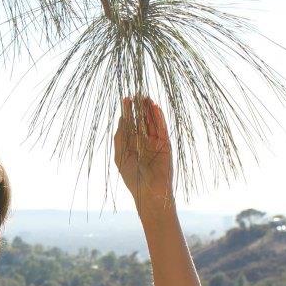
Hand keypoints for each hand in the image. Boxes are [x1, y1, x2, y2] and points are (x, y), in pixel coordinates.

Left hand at [114, 95, 173, 211]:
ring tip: (145, 96)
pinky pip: (162, 128)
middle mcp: (143, 142)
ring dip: (149, 110)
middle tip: (136, 93)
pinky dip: (159, 117)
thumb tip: (121, 119)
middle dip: (139, 108)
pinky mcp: (165, 144)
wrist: (150, 192)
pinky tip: (155, 107)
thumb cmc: (132, 177)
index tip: (125, 99)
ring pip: (151, 122)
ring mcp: (155, 143)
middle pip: (141, 120)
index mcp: (131, 145)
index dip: (128, 112)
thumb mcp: (121, 156)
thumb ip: (120, 138)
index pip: (130, 124)